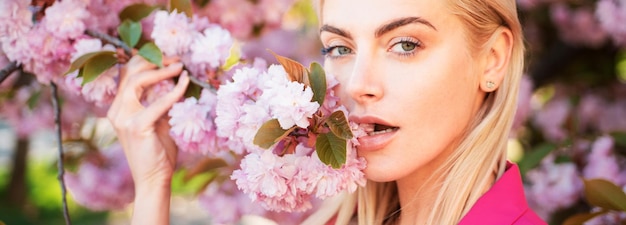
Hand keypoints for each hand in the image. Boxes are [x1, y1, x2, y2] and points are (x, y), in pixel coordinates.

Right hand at [107, 55, 188, 188]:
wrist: (154, 179)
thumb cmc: (158, 152)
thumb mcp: (158, 121)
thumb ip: (160, 103)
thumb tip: (175, 81)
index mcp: (118, 109)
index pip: (127, 75)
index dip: (146, 61)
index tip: (168, 58)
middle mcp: (116, 111)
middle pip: (130, 73)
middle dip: (154, 61)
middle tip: (176, 60)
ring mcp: (123, 119)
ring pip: (137, 81)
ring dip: (161, 71)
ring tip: (180, 67)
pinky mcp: (137, 126)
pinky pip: (158, 102)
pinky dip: (174, 91)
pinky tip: (185, 83)